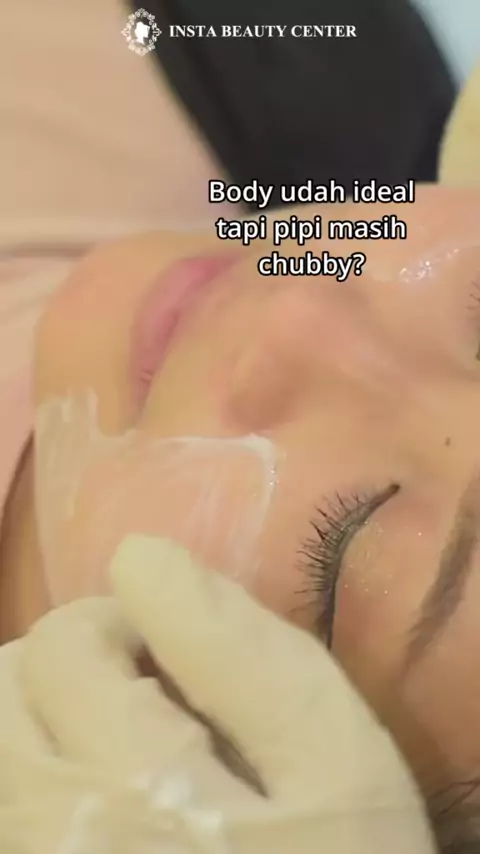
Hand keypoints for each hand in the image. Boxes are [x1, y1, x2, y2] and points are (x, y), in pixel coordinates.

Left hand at [0, 536, 435, 852]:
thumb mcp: (335, 765)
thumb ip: (241, 654)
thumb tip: (144, 558)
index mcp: (132, 794)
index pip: (66, 646)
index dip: (121, 622)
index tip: (167, 651)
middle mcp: (48, 840)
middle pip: (0, 692)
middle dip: (64, 666)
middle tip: (132, 695)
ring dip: (36, 718)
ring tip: (105, 741)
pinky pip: (9, 795)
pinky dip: (32, 769)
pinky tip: (87, 789)